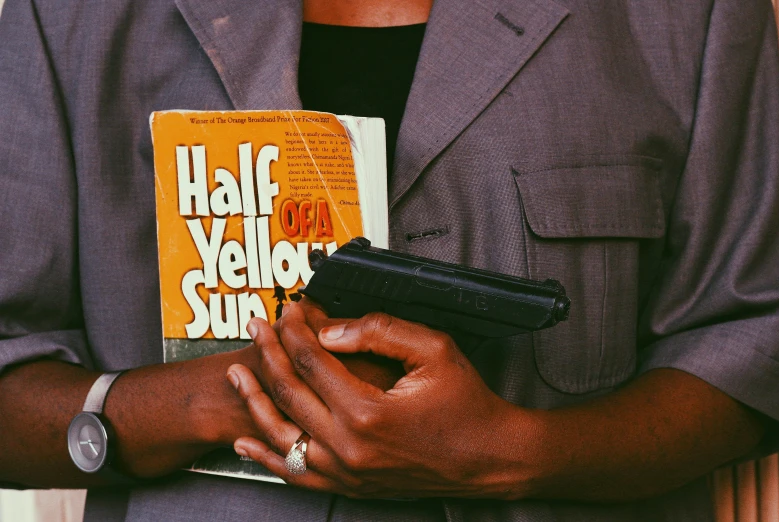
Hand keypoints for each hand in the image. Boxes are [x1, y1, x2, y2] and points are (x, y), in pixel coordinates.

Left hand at [228, 302, 539, 498]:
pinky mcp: (349, 485)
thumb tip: (331, 329)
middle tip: (258, 325)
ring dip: (255, 400)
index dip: (295, 329)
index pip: (312, 359)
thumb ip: (379, 331)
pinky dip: (265, 458)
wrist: (489, 457)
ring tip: (238, 372)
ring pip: (280, 434)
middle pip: (290, 391)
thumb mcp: (433, 350)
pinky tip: (246, 444)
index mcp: (367, 412)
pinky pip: (295, 473)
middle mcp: (349, 446)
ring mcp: (345, 471)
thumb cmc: (466, 405)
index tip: (289, 310)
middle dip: (270, 351)